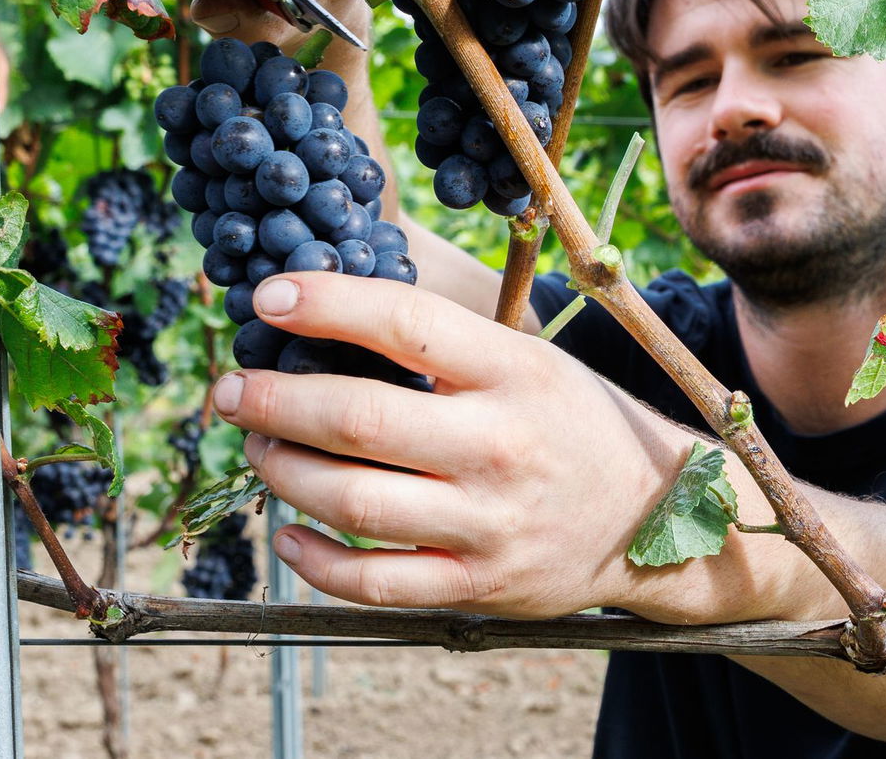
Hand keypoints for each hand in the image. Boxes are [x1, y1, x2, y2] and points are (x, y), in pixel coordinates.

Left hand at [211, 273, 696, 617]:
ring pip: (351, 502)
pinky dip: (312, 559)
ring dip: (281, 471)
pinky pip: (371, 582)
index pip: (405, 324)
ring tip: (259, 447)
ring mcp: (486, 521)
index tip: (267, 300)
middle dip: (272, 400)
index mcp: (514, 372)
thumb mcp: (530, 360)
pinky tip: (287, 531)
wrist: (653, 516)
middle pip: (359, 419)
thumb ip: (446, 343)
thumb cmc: (571, 422)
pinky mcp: (476, 584)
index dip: (326, 305)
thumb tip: (333, 310)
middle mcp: (499, 444)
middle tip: (231, 389)